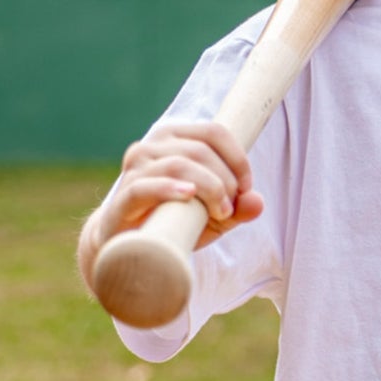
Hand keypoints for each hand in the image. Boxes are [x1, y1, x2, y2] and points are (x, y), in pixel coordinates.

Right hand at [78, 121, 263, 291]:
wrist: (132, 248)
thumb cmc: (175, 222)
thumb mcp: (214, 216)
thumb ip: (237, 208)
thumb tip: (258, 202)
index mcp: (174, 139)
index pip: (213, 132)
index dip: (238, 159)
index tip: (246, 189)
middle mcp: (151, 147)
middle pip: (201, 151)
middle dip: (226, 181)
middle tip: (230, 209)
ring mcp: (135, 170)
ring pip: (180, 165)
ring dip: (210, 189)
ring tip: (219, 213)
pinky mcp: (123, 196)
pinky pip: (146, 186)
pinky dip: (170, 190)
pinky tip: (188, 196)